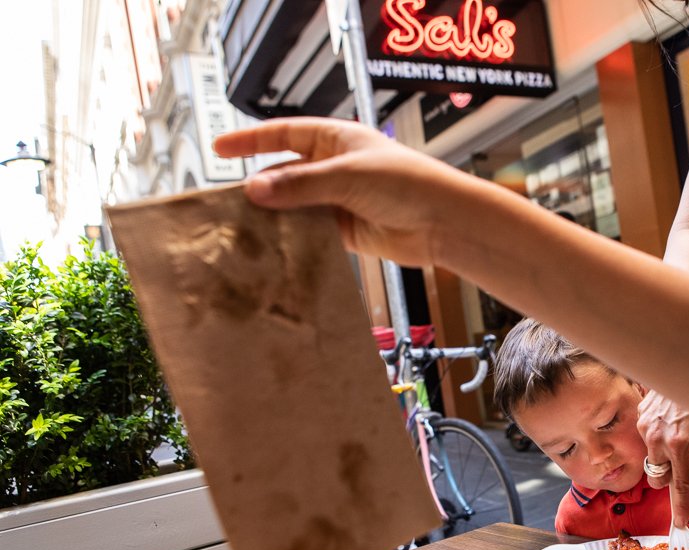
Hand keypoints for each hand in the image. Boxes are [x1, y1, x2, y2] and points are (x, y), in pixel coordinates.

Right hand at [212, 118, 480, 266]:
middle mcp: (335, 168)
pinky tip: (273, 248)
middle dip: (260, 187)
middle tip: (227, 203)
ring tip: (243, 230)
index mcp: (336, 140)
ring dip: (275, 218)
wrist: (443, 221)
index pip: (285, 134)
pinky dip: (293, 239)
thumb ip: (299, 184)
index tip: (219, 148)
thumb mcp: (346, 176)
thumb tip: (253, 190)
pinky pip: (311, 233)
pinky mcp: (346, 231)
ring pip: (295, 207)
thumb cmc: (406, 183)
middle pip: (286, 174)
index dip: (251, 140)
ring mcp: (340, 200)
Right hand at [636, 391, 688, 527]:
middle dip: (668, 475)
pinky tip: (672, 419)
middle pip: (657, 477)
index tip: (680, 523)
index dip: (680, 506)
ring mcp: (645, 425)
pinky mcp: (640, 415)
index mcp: (679, 444)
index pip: (679, 485)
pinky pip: (648, 436)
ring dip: (664, 453)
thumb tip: (685, 472)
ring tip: (680, 432)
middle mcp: (657, 437)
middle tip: (682, 462)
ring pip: (652, 456)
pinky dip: (659, 434)